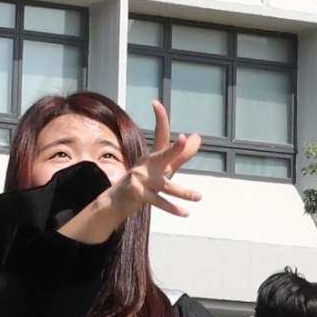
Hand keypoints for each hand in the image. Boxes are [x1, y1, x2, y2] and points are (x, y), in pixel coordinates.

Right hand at [60, 102, 203, 244]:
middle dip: (175, 149)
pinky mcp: (139, 194)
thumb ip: (182, 154)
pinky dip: (173, 208)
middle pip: (163, 154)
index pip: (160, 134)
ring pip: (167, 186)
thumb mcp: (164, 167)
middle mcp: (148, 165)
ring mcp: (142, 180)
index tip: (155, 104)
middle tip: (184, 138)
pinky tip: (186, 213)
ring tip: (199, 197)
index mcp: (154, 155)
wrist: (118, 199)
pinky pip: (160, 202)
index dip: (159, 118)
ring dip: (183, 192)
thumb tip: (198, 137)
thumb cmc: (144, 180)